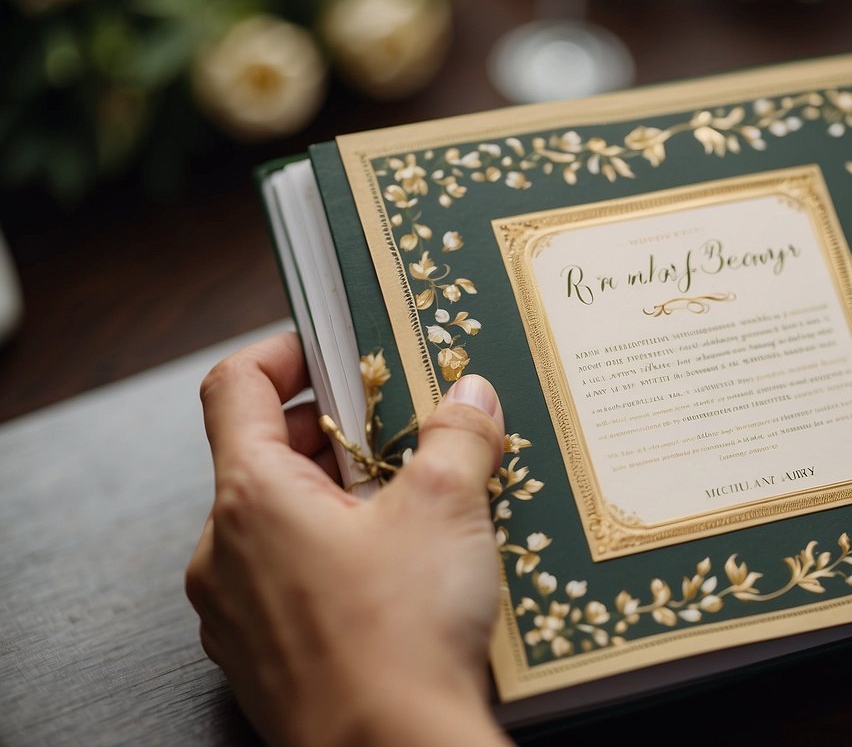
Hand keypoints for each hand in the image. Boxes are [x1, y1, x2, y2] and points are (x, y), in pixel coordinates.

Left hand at [186, 332, 509, 746]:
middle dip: (330, 433)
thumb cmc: (400, 637)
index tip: (328, 351)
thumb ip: (457, 436)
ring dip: (331, 500)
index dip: (281, 354)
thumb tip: (470, 399)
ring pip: (274, 524)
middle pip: (260, 455)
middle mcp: (224, 551)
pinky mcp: (260, 657)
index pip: (234, 386)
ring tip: (404, 508)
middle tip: (395, 434)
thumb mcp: (446, 508)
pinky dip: (327, 559)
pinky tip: (391, 576)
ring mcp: (234, 611)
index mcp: (250, 496)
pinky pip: (283, 582)